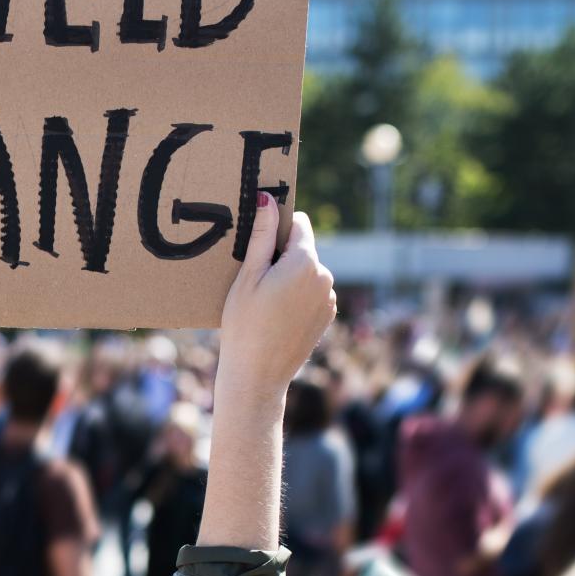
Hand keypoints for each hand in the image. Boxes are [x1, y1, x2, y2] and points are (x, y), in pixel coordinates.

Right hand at [216, 201, 336, 400]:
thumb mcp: (247, 277)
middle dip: (281, 255)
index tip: (258, 244)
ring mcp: (329, 298)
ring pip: (307, 272)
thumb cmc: (245, 324)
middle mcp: (325, 276)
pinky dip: (297, 296)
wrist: (258, 375)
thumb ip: (261, 236)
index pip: (298, 223)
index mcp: (305, 262)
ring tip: (264, 302)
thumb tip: (267, 200)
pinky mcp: (327, 316)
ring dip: (289, 277)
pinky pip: (312, 293)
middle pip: (303, 249)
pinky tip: (277, 315)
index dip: (277, 228)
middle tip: (254, 280)